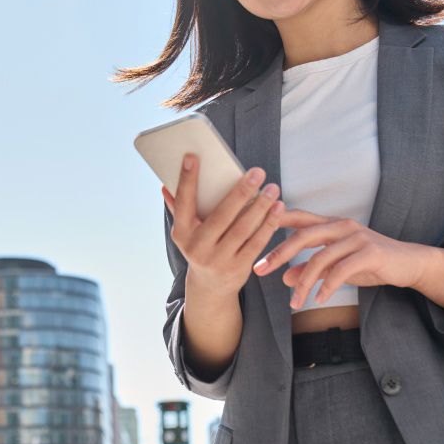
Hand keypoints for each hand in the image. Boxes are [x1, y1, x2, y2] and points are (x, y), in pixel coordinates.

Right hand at [163, 153, 284, 296]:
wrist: (210, 287)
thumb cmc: (199, 246)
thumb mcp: (185, 232)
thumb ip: (178, 208)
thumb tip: (164, 186)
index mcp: (182, 233)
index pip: (183, 202)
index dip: (187, 180)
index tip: (193, 157)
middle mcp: (198, 247)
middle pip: (222, 216)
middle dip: (241, 192)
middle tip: (257, 172)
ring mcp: (218, 260)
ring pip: (243, 229)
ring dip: (260, 207)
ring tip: (272, 188)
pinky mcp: (238, 268)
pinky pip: (256, 243)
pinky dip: (269, 225)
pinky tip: (278, 209)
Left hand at [252, 209, 433, 308]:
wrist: (409, 263)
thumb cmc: (370, 263)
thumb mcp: (337, 266)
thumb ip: (312, 269)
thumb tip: (286, 278)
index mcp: (331, 224)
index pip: (298, 218)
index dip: (274, 221)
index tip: (251, 231)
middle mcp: (342, 226)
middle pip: (303, 235)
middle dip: (279, 253)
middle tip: (260, 270)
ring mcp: (357, 237)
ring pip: (320, 258)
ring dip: (304, 282)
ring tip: (295, 302)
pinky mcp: (370, 252)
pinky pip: (341, 270)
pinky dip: (327, 286)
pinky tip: (318, 300)